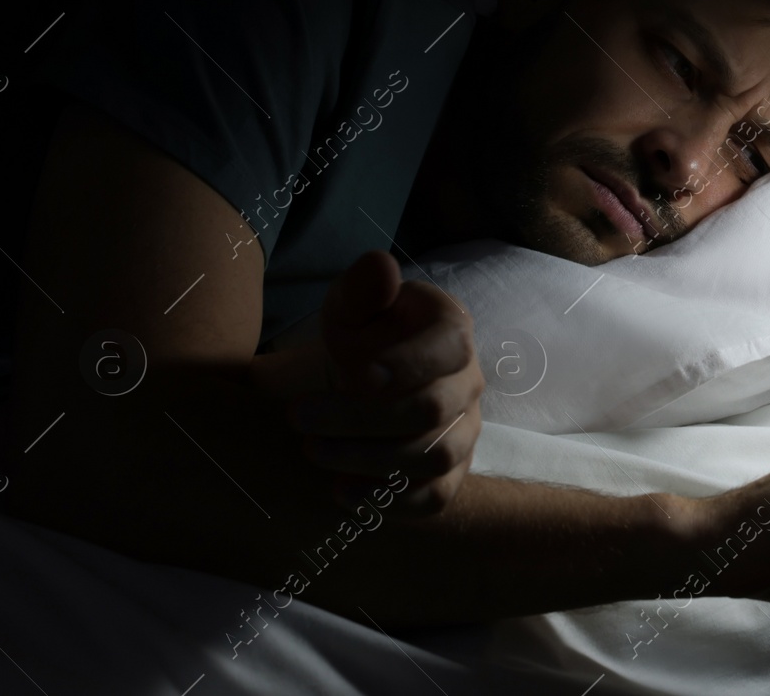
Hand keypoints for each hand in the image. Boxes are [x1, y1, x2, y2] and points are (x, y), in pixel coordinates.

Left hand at [289, 250, 483, 517]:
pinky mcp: (450, 472)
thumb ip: (364, 287)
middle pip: (432, 412)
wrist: (366, 376)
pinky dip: (391, 502)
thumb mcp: (354, 305)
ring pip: (435, 456)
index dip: (407, 365)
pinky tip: (343, 492)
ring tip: (313, 452)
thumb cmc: (364, 335)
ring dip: (369, 460)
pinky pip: (435, 497)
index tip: (353, 373)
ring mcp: (465, 430)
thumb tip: (380, 267)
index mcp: (453, 332)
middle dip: (361, 419)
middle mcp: (468, 383)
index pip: (448, 350)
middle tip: (300, 419)